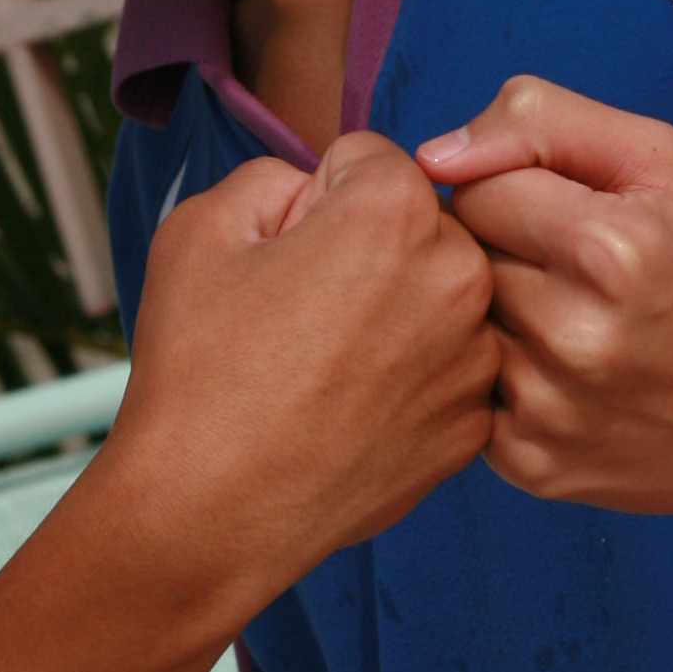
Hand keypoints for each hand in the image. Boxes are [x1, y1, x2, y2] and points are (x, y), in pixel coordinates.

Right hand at [109, 133, 495, 623]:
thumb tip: (318, 191)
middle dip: (368, 252)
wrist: (209, 511)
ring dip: (396, 316)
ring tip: (323, 368)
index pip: (370, 160)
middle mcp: (458, 277)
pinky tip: (349, 412)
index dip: (315, 200)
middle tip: (301, 314)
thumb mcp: (201, 226)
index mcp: (395, 212)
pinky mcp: (472, 426)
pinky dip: (407, 382)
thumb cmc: (198, 371)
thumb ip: (275, 175)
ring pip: (438, 300)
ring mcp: (474, 360)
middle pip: (417, 228)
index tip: (285, 254)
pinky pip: (445, 371)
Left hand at [418, 79, 672, 518]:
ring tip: (565, 325)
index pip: (474, 190)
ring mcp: (547, 408)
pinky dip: (500, 381)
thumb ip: (543, 120)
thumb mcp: (660, 162)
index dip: (512, 195)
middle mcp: (572, 334)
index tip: (562, 220)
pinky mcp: (529, 463)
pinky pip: (466, 396)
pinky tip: (560, 378)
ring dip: (495, 320)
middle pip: (458, 261)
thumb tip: (434, 154)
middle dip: (500, 256)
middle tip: (566, 276)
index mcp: (607, 247)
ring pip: (456, 330)